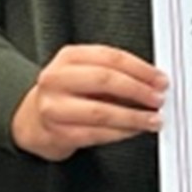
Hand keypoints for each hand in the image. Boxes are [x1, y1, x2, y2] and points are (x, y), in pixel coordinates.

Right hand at [10, 44, 167, 161]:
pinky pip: (96, 134)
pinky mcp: (57, 133)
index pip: (111, 57)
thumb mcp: (85, 71)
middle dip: (138, 91)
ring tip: (152, 119)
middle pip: (105, 80)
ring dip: (133, 117)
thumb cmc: (67, 92)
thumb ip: (115, 71)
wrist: (32, 119)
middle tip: (158, 98)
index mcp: (69, 57)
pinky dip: (120, 133)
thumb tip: (152, 81)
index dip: (140, 69)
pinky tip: (134, 130)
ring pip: (101, 112)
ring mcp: (54, 107)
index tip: (159, 79)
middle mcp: (57, 79)